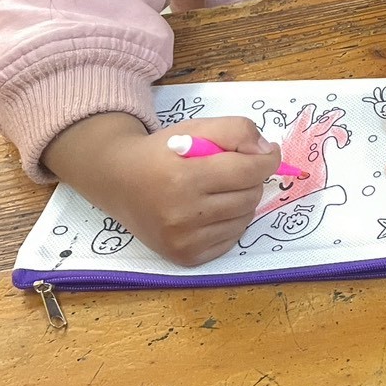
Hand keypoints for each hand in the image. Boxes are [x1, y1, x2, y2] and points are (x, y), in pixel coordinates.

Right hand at [41, 112, 280, 266]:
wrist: (118, 181)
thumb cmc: (162, 152)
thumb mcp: (197, 128)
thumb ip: (236, 130)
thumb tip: (266, 152)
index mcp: (183, 178)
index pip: (249, 171)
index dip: (267, 159)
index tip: (267, 153)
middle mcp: (181, 215)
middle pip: (250, 195)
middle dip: (251, 178)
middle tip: (232, 169)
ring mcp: (182, 241)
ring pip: (245, 218)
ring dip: (243, 200)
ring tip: (218, 189)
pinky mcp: (185, 257)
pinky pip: (232, 238)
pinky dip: (231, 222)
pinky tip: (211, 209)